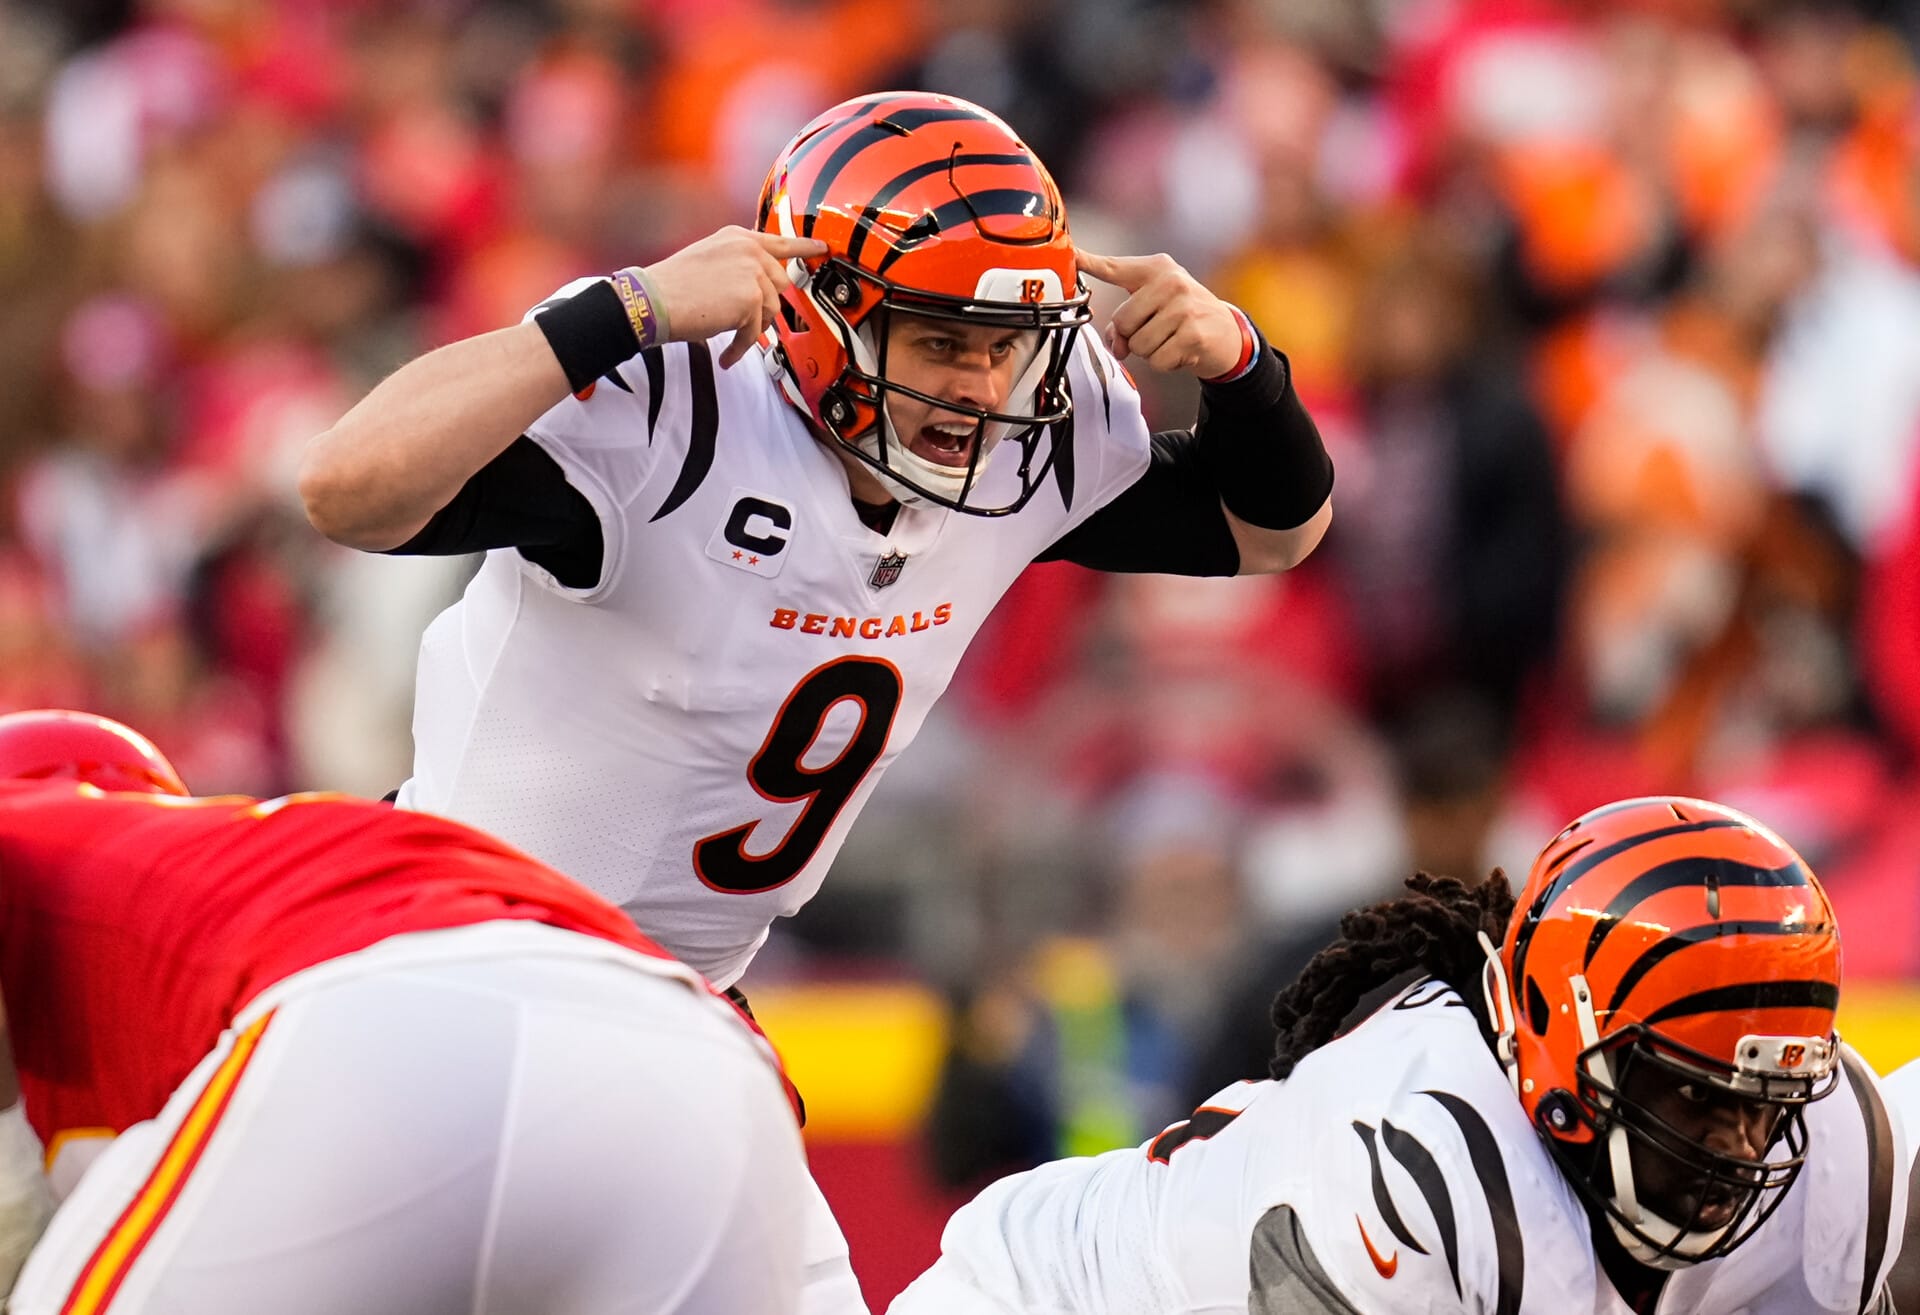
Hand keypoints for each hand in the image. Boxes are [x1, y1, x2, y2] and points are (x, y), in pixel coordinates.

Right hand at [642, 226, 828, 367]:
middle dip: (762, 309)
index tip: (822, 247)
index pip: (780, 242)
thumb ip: (739, 266)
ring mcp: (752, 272)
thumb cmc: (672, 287)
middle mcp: (749, 250)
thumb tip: (762, 290)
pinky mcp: (751, 299)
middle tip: (742, 322)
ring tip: (728, 336)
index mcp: (738, 238)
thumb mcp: (710, 261)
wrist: (653, 301)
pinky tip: (727, 355)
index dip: (804, 246)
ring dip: (750, 330)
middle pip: (778, 287)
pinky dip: (741, 348)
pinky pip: (756, 332)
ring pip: (770, 312)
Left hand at [1077, 249, 1242, 377]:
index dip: (1089, 263)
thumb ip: (1127, 319)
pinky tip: (1180, 350)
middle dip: (1132, 335)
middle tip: (1156, 331)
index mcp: (1157, 269)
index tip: (1072, 255)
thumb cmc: (1183, 316)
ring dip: (1150, 351)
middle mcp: (1171, 282)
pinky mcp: (1193, 334)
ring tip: (1170, 339)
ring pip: (1138, 345)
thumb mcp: (1156, 306)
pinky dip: (1165, 363)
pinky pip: (1157, 360)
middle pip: (1122, 321)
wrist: (1227, 334)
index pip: (1115, 268)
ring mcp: (1184, 307)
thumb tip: (1118, 345)